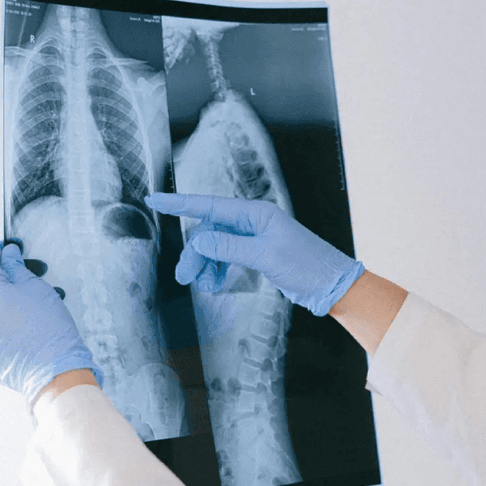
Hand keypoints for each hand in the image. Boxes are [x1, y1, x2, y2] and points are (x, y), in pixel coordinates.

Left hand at [0, 241, 102, 408]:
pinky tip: (22, 327)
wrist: (54, 370)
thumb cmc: (49, 328)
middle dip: (3, 277)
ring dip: (1, 301)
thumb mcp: (36, 288)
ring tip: (30, 305)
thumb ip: (16, 267)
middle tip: (28, 277)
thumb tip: (7, 256)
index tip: (9, 249)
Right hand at [145, 193, 364, 316]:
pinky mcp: (256, 254)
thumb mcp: (266, 256)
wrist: (331, 285)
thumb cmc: (307, 266)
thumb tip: (200, 242)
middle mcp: (252, 221)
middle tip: (185, 278)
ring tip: (204, 286)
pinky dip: (218, 271)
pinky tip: (216, 285)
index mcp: (256, 213)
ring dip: (206, 265)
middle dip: (195, 254)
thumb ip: (230, 247)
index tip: (154, 199)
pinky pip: (226, 258)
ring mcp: (253, 238)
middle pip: (209, 232)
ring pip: (215, 247)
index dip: (180, 204)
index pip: (210, 205)